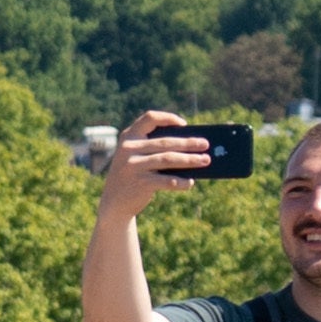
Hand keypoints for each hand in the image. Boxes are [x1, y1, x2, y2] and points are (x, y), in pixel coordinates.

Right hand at [100, 110, 215, 216]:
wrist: (114, 202)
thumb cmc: (134, 175)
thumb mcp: (137, 158)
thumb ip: (155, 150)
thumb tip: (191, 149)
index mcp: (129, 136)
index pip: (150, 118)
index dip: (168, 118)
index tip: (185, 124)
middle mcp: (129, 148)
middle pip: (165, 142)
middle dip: (188, 143)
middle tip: (205, 144)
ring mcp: (133, 165)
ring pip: (168, 159)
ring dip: (190, 160)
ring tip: (205, 160)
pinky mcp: (140, 183)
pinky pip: (167, 181)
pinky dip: (181, 182)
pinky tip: (191, 182)